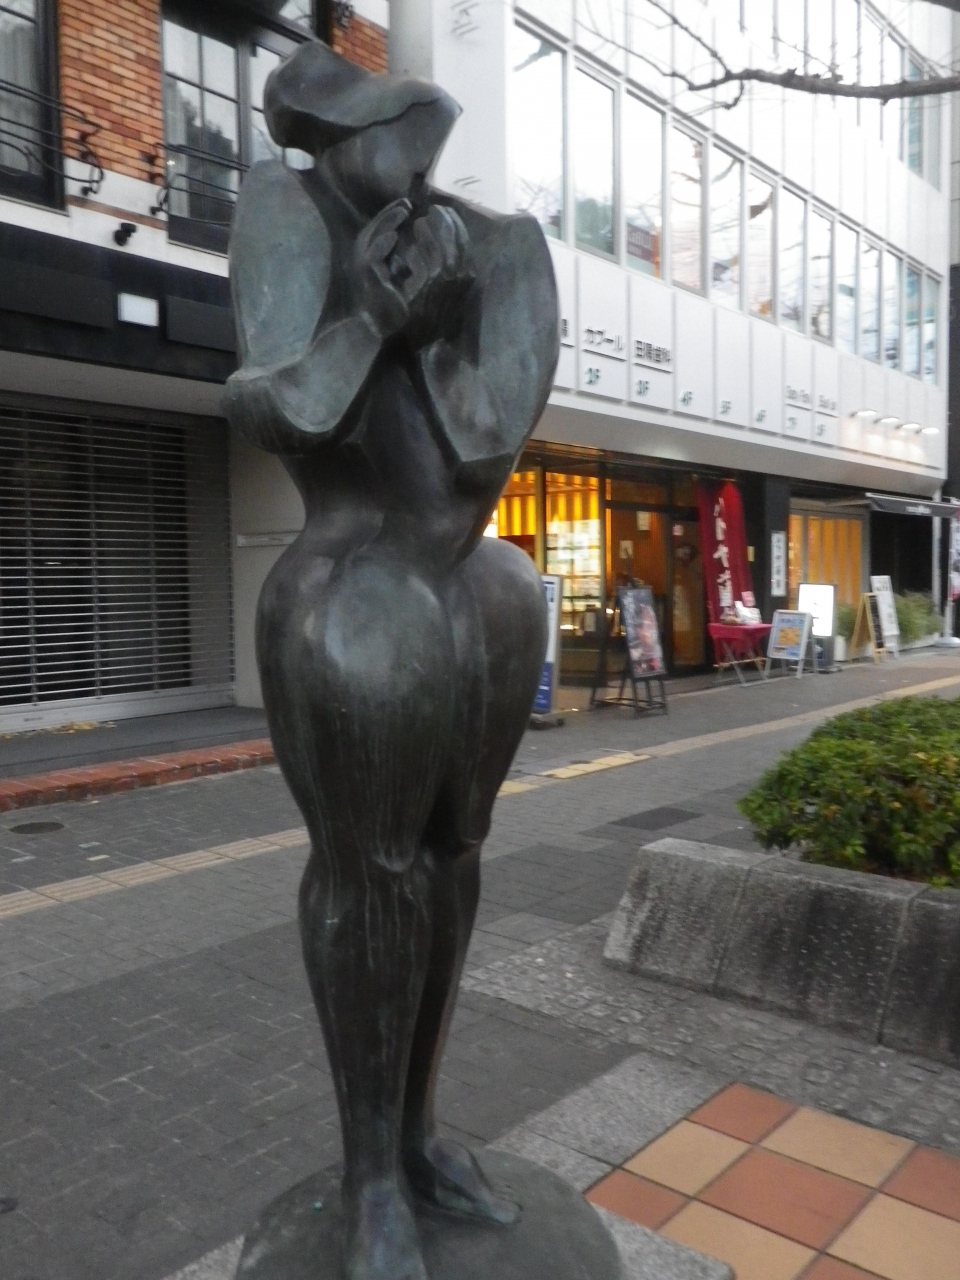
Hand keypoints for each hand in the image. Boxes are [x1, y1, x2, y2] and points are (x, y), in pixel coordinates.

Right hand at [352, 198, 412, 338]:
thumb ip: (402, 263)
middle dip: (390, 213)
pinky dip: (381, 247)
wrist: (385, 333)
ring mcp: (363, 271)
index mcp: (373, 259)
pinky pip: (372, 260)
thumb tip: (417, 249)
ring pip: (371, 239)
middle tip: (407, 203)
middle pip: (374, 229)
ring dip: (386, 222)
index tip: (409, 204)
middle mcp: (364, 261)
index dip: (394, 215)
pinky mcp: (367, 281)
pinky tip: (393, 237)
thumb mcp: (399, 279)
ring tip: (403, 211)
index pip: (382, 230)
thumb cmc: (393, 308)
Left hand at [399, 205, 470, 311]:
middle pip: (455, 239)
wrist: (423, 342)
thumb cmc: (434, 318)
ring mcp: (447, 281)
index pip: (465, 242)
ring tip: (419, 224)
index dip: (456, 224)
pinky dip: (417, 251)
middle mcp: (462, 278)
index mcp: (469, 277)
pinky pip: (424, 260)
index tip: (446, 212)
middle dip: (445, 221)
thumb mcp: (450, 291)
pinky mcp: (430, 286)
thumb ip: (451, 270)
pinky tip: (410, 248)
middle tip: (433, 210)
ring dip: (430, 232)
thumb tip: (447, 245)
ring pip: (440, 247)